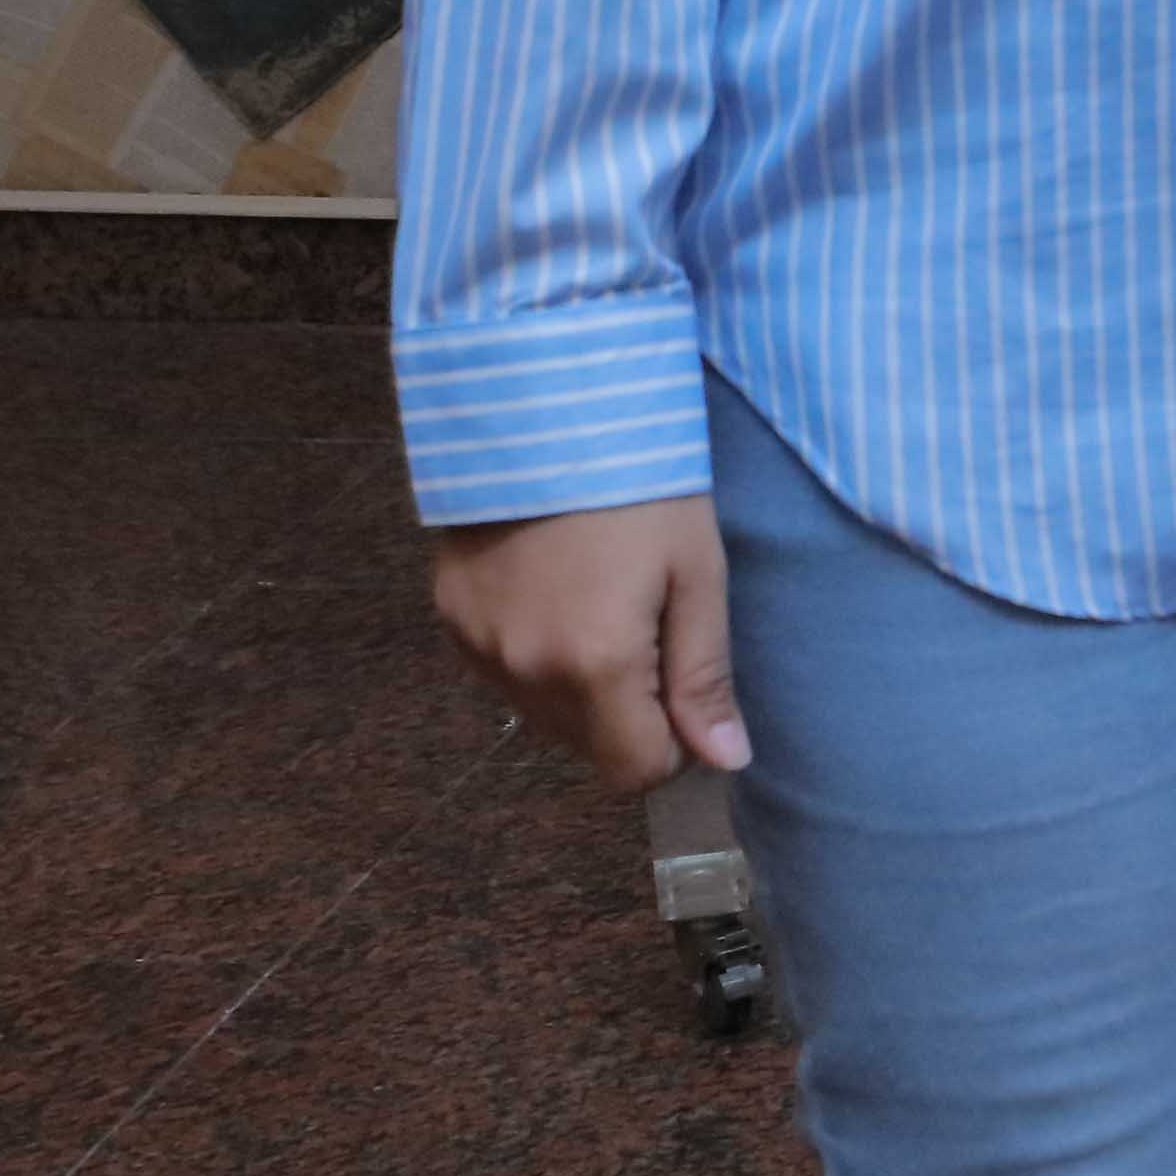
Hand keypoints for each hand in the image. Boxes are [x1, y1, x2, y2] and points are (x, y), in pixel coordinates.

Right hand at [430, 496, 745, 792]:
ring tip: (603, 606)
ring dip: (579, 690)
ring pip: (542, 715)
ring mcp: (478, 646)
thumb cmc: (640, 484)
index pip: (635, 769)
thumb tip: (726, 759)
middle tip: (651, 632)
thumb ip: (704, 675)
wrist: (543, 407)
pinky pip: (503, 673)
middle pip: (588, 747)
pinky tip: (557, 594)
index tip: (687, 691)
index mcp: (596, 666)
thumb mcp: (696, 572)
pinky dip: (534, 657)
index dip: (673, 746)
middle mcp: (525, 671)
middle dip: (629, 715)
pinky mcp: (449, 617)